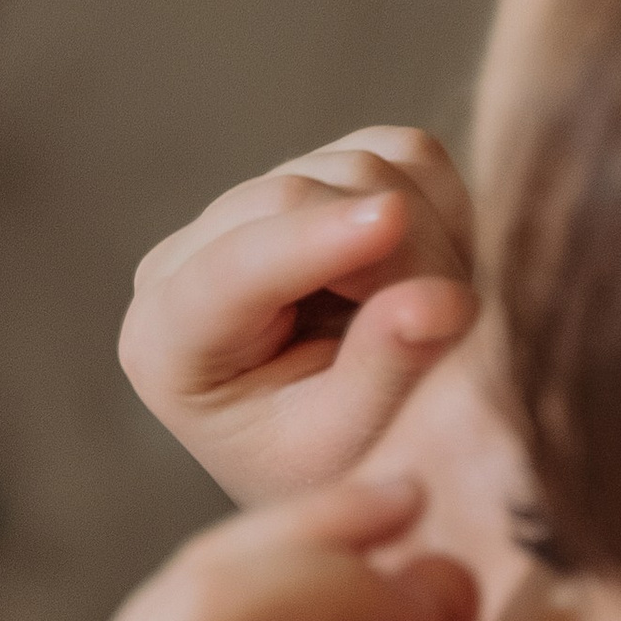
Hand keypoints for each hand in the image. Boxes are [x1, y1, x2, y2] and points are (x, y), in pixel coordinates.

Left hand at [121, 128, 477, 504]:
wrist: (332, 456)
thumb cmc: (320, 468)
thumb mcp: (344, 446)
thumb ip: (383, 374)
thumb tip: (439, 301)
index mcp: (165, 340)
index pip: (231, 268)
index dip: (313, 239)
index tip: (392, 220)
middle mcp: (187, 261)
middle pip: (297, 197)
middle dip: (399, 252)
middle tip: (455, 321)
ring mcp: (249, 207)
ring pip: (356, 165)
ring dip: (428, 235)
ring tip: (435, 317)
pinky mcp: (312, 176)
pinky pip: (397, 151)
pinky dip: (441, 204)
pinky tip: (435, 273)